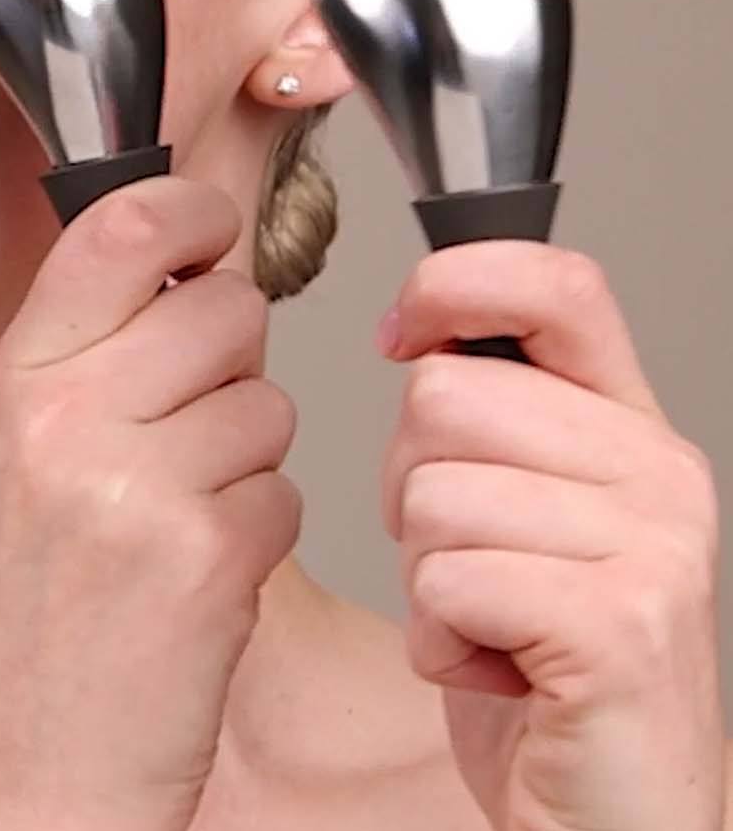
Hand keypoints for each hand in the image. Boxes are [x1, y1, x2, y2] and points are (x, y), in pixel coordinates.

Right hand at [0, 175, 300, 830]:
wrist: (18, 776)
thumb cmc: (17, 620)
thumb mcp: (8, 457)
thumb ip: (82, 355)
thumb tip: (187, 272)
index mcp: (12, 381)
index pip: (122, 229)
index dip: (192, 209)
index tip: (212, 227)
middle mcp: (64, 417)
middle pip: (226, 306)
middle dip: (234, 355)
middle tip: (189, 420)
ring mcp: (136, 487)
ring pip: (268, 399)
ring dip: (247, 453)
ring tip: (177, 512)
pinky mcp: (207, 559)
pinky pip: (285, 492)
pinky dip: (259, 530)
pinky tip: (197, 576)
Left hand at [379, 241, 724, 830]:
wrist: (606, 814)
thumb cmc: (537, 657)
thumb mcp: (517, 507)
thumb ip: (487, 417)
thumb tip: (414, 333)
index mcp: (630, 426)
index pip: (557, 283)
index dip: (453, 282)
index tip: (400, 331)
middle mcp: (659, 472)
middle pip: (442, 398)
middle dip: (412, 485)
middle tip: (470, 560)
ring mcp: (652, 549)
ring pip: (431, 491)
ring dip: (426, 571)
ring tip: (490, 619)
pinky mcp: (619, 629)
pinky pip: (448, 579)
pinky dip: (440, 637)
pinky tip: (496, 670)